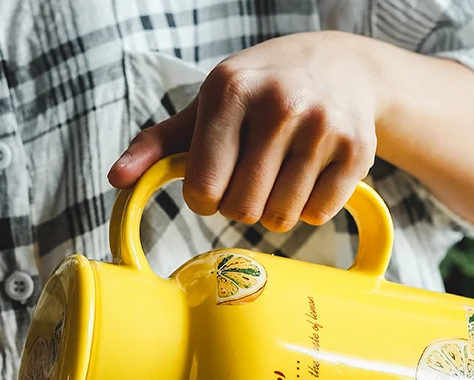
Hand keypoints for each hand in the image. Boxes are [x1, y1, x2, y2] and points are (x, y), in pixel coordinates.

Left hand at [108, 31, 381, 231]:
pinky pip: (317, 215)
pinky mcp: (357, 150)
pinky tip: (311, 175)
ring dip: (274, 210)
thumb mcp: (209, 106)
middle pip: (242, 210)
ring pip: (281, 218)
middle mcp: (279, 104)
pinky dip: (309, 208)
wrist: (343, 67)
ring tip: (282, 175)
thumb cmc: (262, 91)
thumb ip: (160, 145)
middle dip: (241, 205)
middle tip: (252, 178)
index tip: (217, 179)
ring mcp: (322, 127)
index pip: (203, 189)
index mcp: (230, 90)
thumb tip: (117, 180)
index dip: (206, 197)